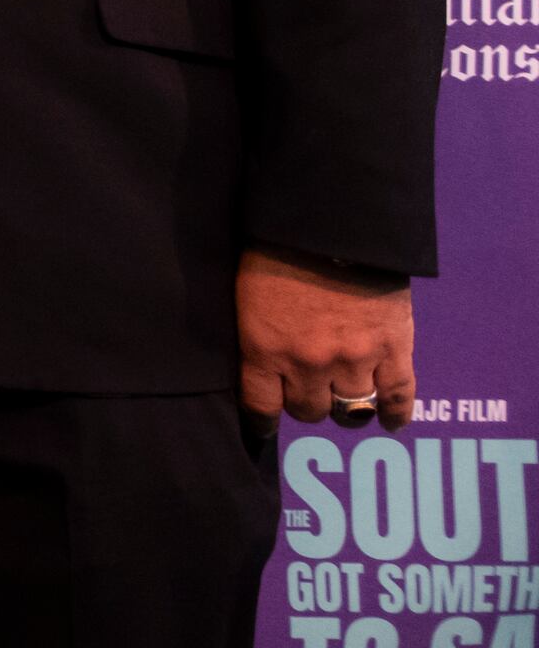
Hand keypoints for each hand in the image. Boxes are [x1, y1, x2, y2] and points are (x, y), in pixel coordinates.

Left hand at [239, 246, 416, 430]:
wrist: (332, 222)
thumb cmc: (277, 248)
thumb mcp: (248, 295)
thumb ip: (259, 335)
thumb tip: (261, 364)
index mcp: (264, 349)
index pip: (261, 407)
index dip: (263, 421)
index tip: (265, 425)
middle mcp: (308, 363)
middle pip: (309, 411)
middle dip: (308, 403)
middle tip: (311, 390)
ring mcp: (354, 359)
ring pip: (351, 410)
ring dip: (347, 406)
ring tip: (346, 397)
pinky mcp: (393, 348)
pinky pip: (398, 396)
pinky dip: (396, 413)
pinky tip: (391, 421)